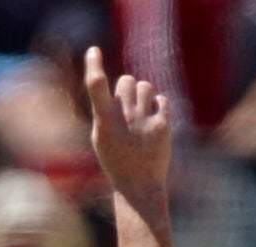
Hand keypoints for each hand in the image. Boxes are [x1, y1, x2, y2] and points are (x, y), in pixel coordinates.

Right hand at [84, 47, 172, 214]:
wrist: (138, 185)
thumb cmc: (116, 159)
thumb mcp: (102, 137)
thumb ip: (107, 111)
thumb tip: (125, 83)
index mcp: (103, 123)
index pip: (96, 88)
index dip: (93, 67)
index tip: (93, 51)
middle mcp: (123, 119)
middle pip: (127, 80)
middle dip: (128, 89)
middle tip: (127, 108)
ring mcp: (143, 121)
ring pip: (146, 86)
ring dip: (143, 95)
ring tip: (141, 114)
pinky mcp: (162, 125)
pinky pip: (161, 99)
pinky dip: (157, 107)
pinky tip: (152, 124)